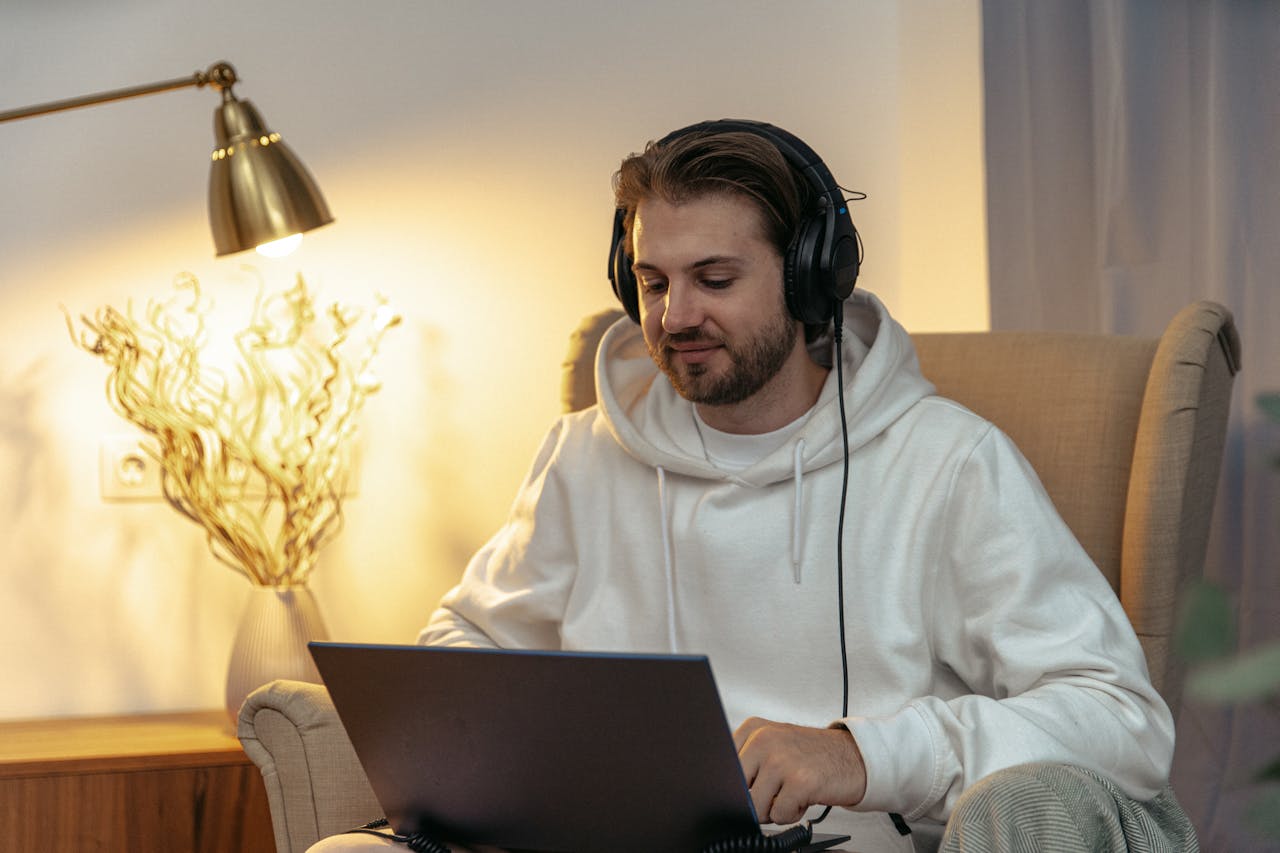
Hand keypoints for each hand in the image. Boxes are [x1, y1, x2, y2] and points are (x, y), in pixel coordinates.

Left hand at [733, 717, 866, 824]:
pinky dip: (792, 814)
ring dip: (775, 808)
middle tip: (776, 789)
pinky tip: (804, 796)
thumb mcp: (773, 745)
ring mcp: (781, 759)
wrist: (854, 757)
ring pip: (756, 807)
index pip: (723, 768)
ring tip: (792, 791)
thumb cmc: (810, 756)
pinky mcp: (800, 781)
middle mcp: (764, 739)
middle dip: (755, 799)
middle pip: (737, 790)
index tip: (754, 782)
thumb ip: (746, 762)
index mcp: (753, 728)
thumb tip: (721, 791)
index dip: (738, 785)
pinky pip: (779, 816)